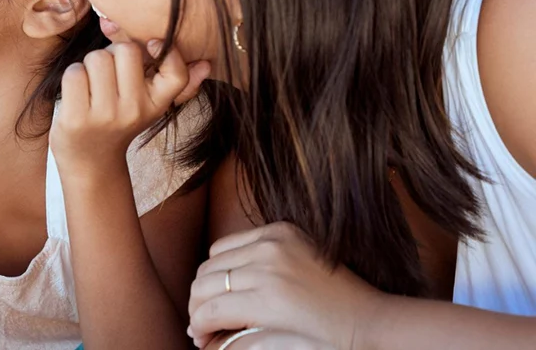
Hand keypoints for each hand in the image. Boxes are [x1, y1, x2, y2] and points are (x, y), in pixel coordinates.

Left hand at [51, 40, 209, 177]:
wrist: (92, 161)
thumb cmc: (120, 121)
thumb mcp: (150, 104)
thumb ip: (174, 81)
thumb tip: (206, 65)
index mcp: (156, 104)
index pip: (175, 73)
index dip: (165, 51)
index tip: (151, 45)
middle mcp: (134, 110)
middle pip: (125, 50)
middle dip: (112, 53)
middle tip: (109, 74)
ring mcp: (105, 115)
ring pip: (97, 58)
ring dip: (89, 65)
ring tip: (92, 85)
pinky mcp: (77, 118)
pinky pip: (74, 74)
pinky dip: (73, 76)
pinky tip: (77, 94)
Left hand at [188, 222, 383, 349]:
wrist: (372, 322)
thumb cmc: (339, 302)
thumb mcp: (302, 262)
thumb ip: (268, 261)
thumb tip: (221, 282)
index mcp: (279, 231)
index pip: (221, 251)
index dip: (211, 280)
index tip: (210, 301)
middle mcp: (270, 244)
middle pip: (209, 269)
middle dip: (199, 298)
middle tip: (200, 322)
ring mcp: (268, 269)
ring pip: (205, 289)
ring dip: (197, 313)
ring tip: (201, 333)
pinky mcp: (268, 298)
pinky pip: (214, 310)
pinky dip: (202, 324)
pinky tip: (205, 337)